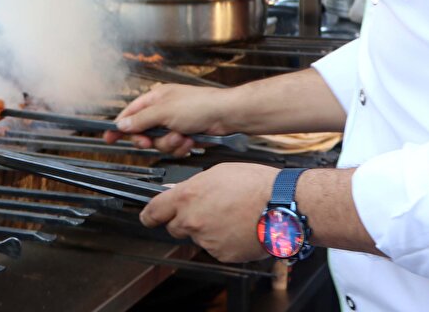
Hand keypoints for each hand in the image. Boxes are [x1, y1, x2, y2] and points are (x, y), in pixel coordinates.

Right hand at [102, 84, 230, 155]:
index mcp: (156, 98)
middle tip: (151, 140)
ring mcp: (175, 124)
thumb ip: (141, 120)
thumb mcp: (164, 111)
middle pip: (144, 132)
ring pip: (159, 143)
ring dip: (170, 143)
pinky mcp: (185, 136)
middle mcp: (164, 111)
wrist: (226, 116)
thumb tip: (122, 125)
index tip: (109, 137)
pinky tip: (190, 140)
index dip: (120, 126)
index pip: (131, 113)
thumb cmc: (199, 105)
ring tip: (182, 136)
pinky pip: (174, 148)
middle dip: (151, 139)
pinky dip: (181, 147)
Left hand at [140, 163, 275, 262]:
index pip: (154, 211)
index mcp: (188, 197)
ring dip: (207, 230)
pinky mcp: (221, 254)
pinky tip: (237, 227)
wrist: (281, 206)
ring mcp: (206, 240)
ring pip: (197, 238)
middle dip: (183, 221)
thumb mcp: (217, 172)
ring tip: (230, 216)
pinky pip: (215, 248)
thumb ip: (193, 186)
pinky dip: (223, 241)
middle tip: (205, 211)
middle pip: (174, 227)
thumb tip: (180, 193)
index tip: (148, 217)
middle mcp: (193, 220)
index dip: (149, 215)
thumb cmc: (255, 184)